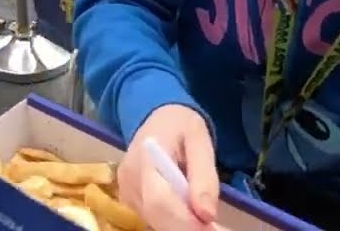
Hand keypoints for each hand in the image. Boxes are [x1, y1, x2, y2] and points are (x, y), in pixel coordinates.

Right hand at [118, 105, 219, 230]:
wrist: (157, 119)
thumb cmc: (181, 126)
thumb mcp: (200, 141)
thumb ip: (204, 176)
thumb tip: (207, 215)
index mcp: (145, 157)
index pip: (159, 200)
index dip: (185, 221)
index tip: (210, 227)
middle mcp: (129, 178)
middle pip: (155, 216)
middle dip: (187, 227)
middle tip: (214, 227)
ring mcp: (125, 191)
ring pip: (154, 221)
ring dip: (181, 225)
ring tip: (204, 220)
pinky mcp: (127, 200)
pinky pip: (151, 219)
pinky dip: (173, 222)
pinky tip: (190, 216)